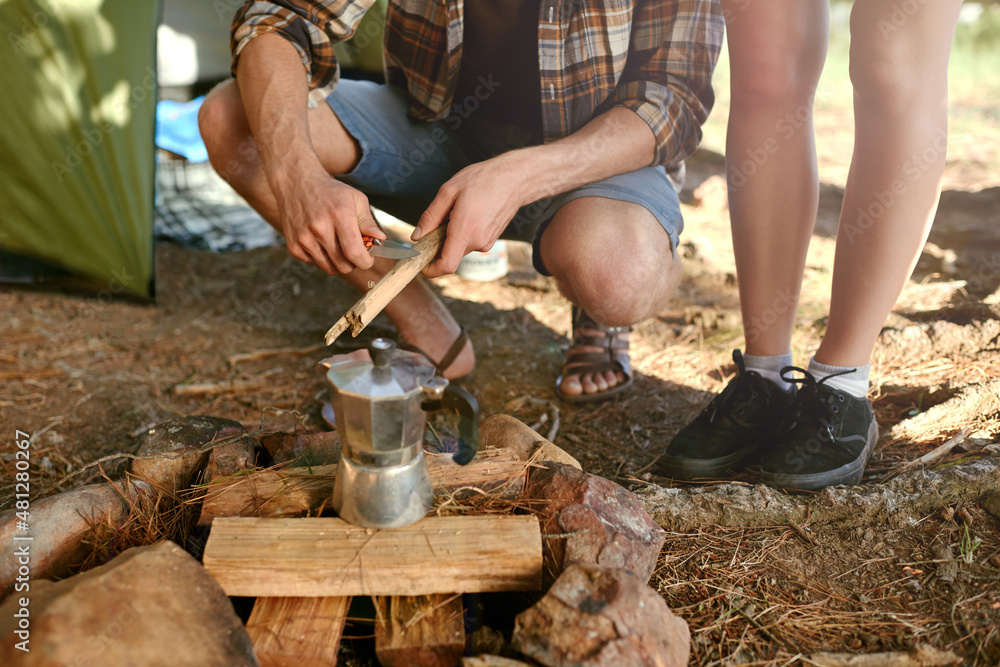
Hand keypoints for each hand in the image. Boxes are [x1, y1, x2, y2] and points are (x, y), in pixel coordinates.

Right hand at [272, 164, 383, 274]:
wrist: (295, 183)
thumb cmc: (329, 191)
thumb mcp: (355, 199)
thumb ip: (368, 222)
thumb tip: (380, 240)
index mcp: (339, 216)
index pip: (354, 253)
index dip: (365, 262)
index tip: (368, 259)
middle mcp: (319, 229)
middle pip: (343, 266)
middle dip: (353, 263)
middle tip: (353, 250)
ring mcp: (304, 239)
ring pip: (329, 268)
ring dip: (338, 262)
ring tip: (337, 245)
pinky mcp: (293, 246)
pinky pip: (314, 265)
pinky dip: (322, 259)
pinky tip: (322, 243)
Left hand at [413, 155, 526, 277]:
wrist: (515, 179)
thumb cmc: (483, 180)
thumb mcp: (449, 191)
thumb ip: (430, 216)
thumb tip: (417, 236)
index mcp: (466, 230)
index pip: (447, 265)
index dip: (431, 270)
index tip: (422, 262)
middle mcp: (478, 242)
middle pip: (450, 254)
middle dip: (439, 242)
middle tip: (440, 219)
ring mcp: (486, 243)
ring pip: (459, 247)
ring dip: (452, 235)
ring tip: (459, 210)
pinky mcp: (490, 240)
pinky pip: (470, 242)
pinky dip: (463, 232)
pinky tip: (470, 212)